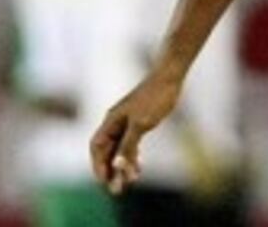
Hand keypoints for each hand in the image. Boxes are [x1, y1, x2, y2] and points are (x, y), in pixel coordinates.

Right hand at [89, 73, 181, 193]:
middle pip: (107, 150)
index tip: (104, 182)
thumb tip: (117, 165)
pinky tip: (139, 166)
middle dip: (111, 170)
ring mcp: (127, 121)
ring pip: (120, 148)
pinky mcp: (139, 120)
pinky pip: (131, 142)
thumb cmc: (155, 97)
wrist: (170, 76)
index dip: (98, 165)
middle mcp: (115, 121)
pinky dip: (133, 155)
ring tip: (130, 182)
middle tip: (117, 190)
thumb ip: (128, 145)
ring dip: (123, 165)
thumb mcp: (141, 124)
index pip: (97, 146)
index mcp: (111, 120)